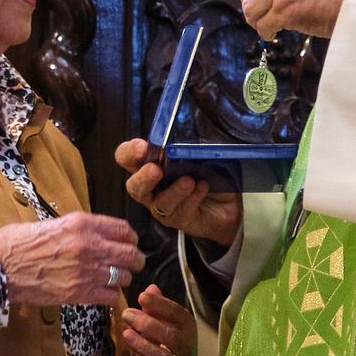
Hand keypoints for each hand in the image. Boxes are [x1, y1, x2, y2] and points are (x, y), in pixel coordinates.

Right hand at [0, 212, 144, 307]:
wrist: (0, 268)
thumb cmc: (18, 243)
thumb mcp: (51, 223)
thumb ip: (77, 228)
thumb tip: (96, 234)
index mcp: (81, 223)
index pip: (124, 229)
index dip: (131, 238)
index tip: (130, 243)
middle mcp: (89, 245)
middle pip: (130, 253)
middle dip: (134, 260)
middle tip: (131, 264)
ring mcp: (86, 271)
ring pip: (123, 276)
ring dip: (121, 278)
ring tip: (113, 279)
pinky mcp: (79, 293)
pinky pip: (111, 296)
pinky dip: (110, 295)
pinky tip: (102, 292)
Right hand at [116, 138, 239, 247]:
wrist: (228, 200)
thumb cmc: (209, 171)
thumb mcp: (199, 152)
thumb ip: (187, 145)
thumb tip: (189, 136)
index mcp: (149, 165)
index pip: (127, 157)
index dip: (129, 152)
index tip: (142, 147)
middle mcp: (152, 188)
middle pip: (134, 186)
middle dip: (143, 178)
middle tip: (156, 170)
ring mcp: (164, 206)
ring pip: (160, 203)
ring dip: (173, 190)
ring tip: (189, 181)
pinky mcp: (181, 220)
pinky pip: (183, 211)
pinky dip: (194, 197)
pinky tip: (203, 187)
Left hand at [122, 285, 194, 355]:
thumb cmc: (161, 337)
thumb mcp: (160, 319)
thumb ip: (155, 305)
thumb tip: (151, 288)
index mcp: (185, 327)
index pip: (176, 313)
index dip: (160, 304)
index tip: (142, 297)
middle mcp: (184, 345)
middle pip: (170, 335)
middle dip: (147, 324)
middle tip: (127, 315)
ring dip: (144, 345)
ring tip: (126, 334)